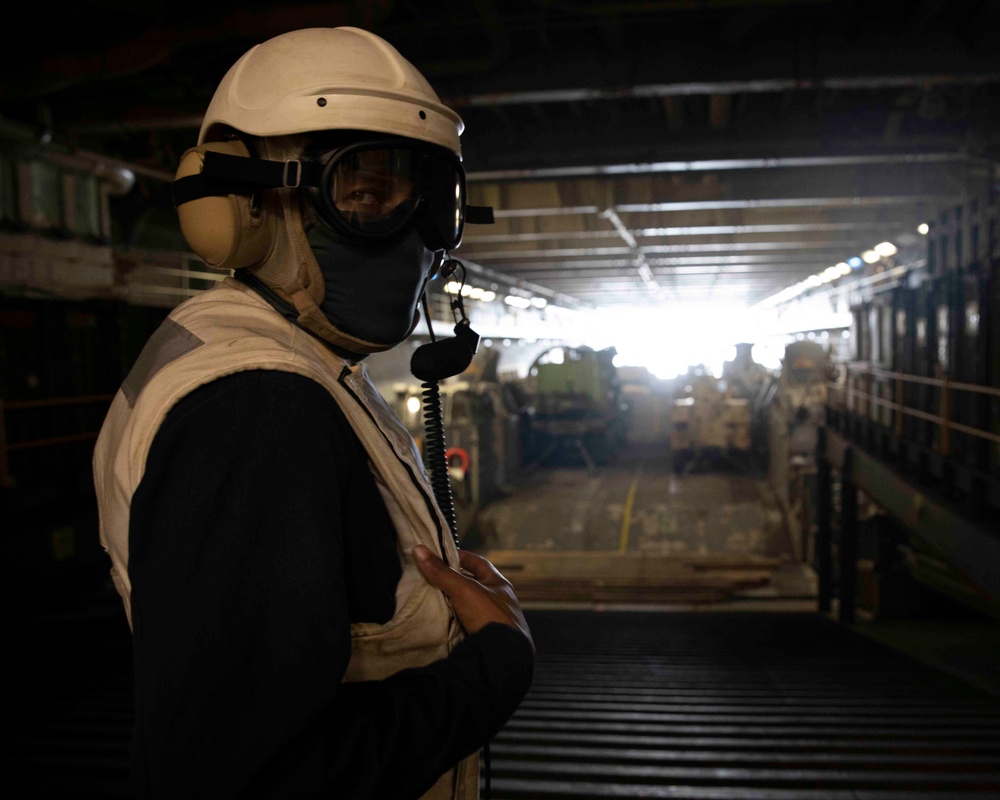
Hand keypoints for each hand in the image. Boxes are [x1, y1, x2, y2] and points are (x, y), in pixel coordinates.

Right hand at [412, 544, 534, 653]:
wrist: (501, 657)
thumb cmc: (488, 616)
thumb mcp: (464, 590)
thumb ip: (442, 572)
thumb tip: (419, 549)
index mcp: (499, 585)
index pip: (478, 563)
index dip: (460, 557)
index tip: (441, 556)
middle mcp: (497, 601)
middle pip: (471, 585)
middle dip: (452, 582)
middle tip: (430, 578)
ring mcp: (491, 621)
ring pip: (466, 606)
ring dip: (451, 603)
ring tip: (430, 598)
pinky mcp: (484, 638)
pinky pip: (464, 624)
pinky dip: (452, 622)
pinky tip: (439, 621)